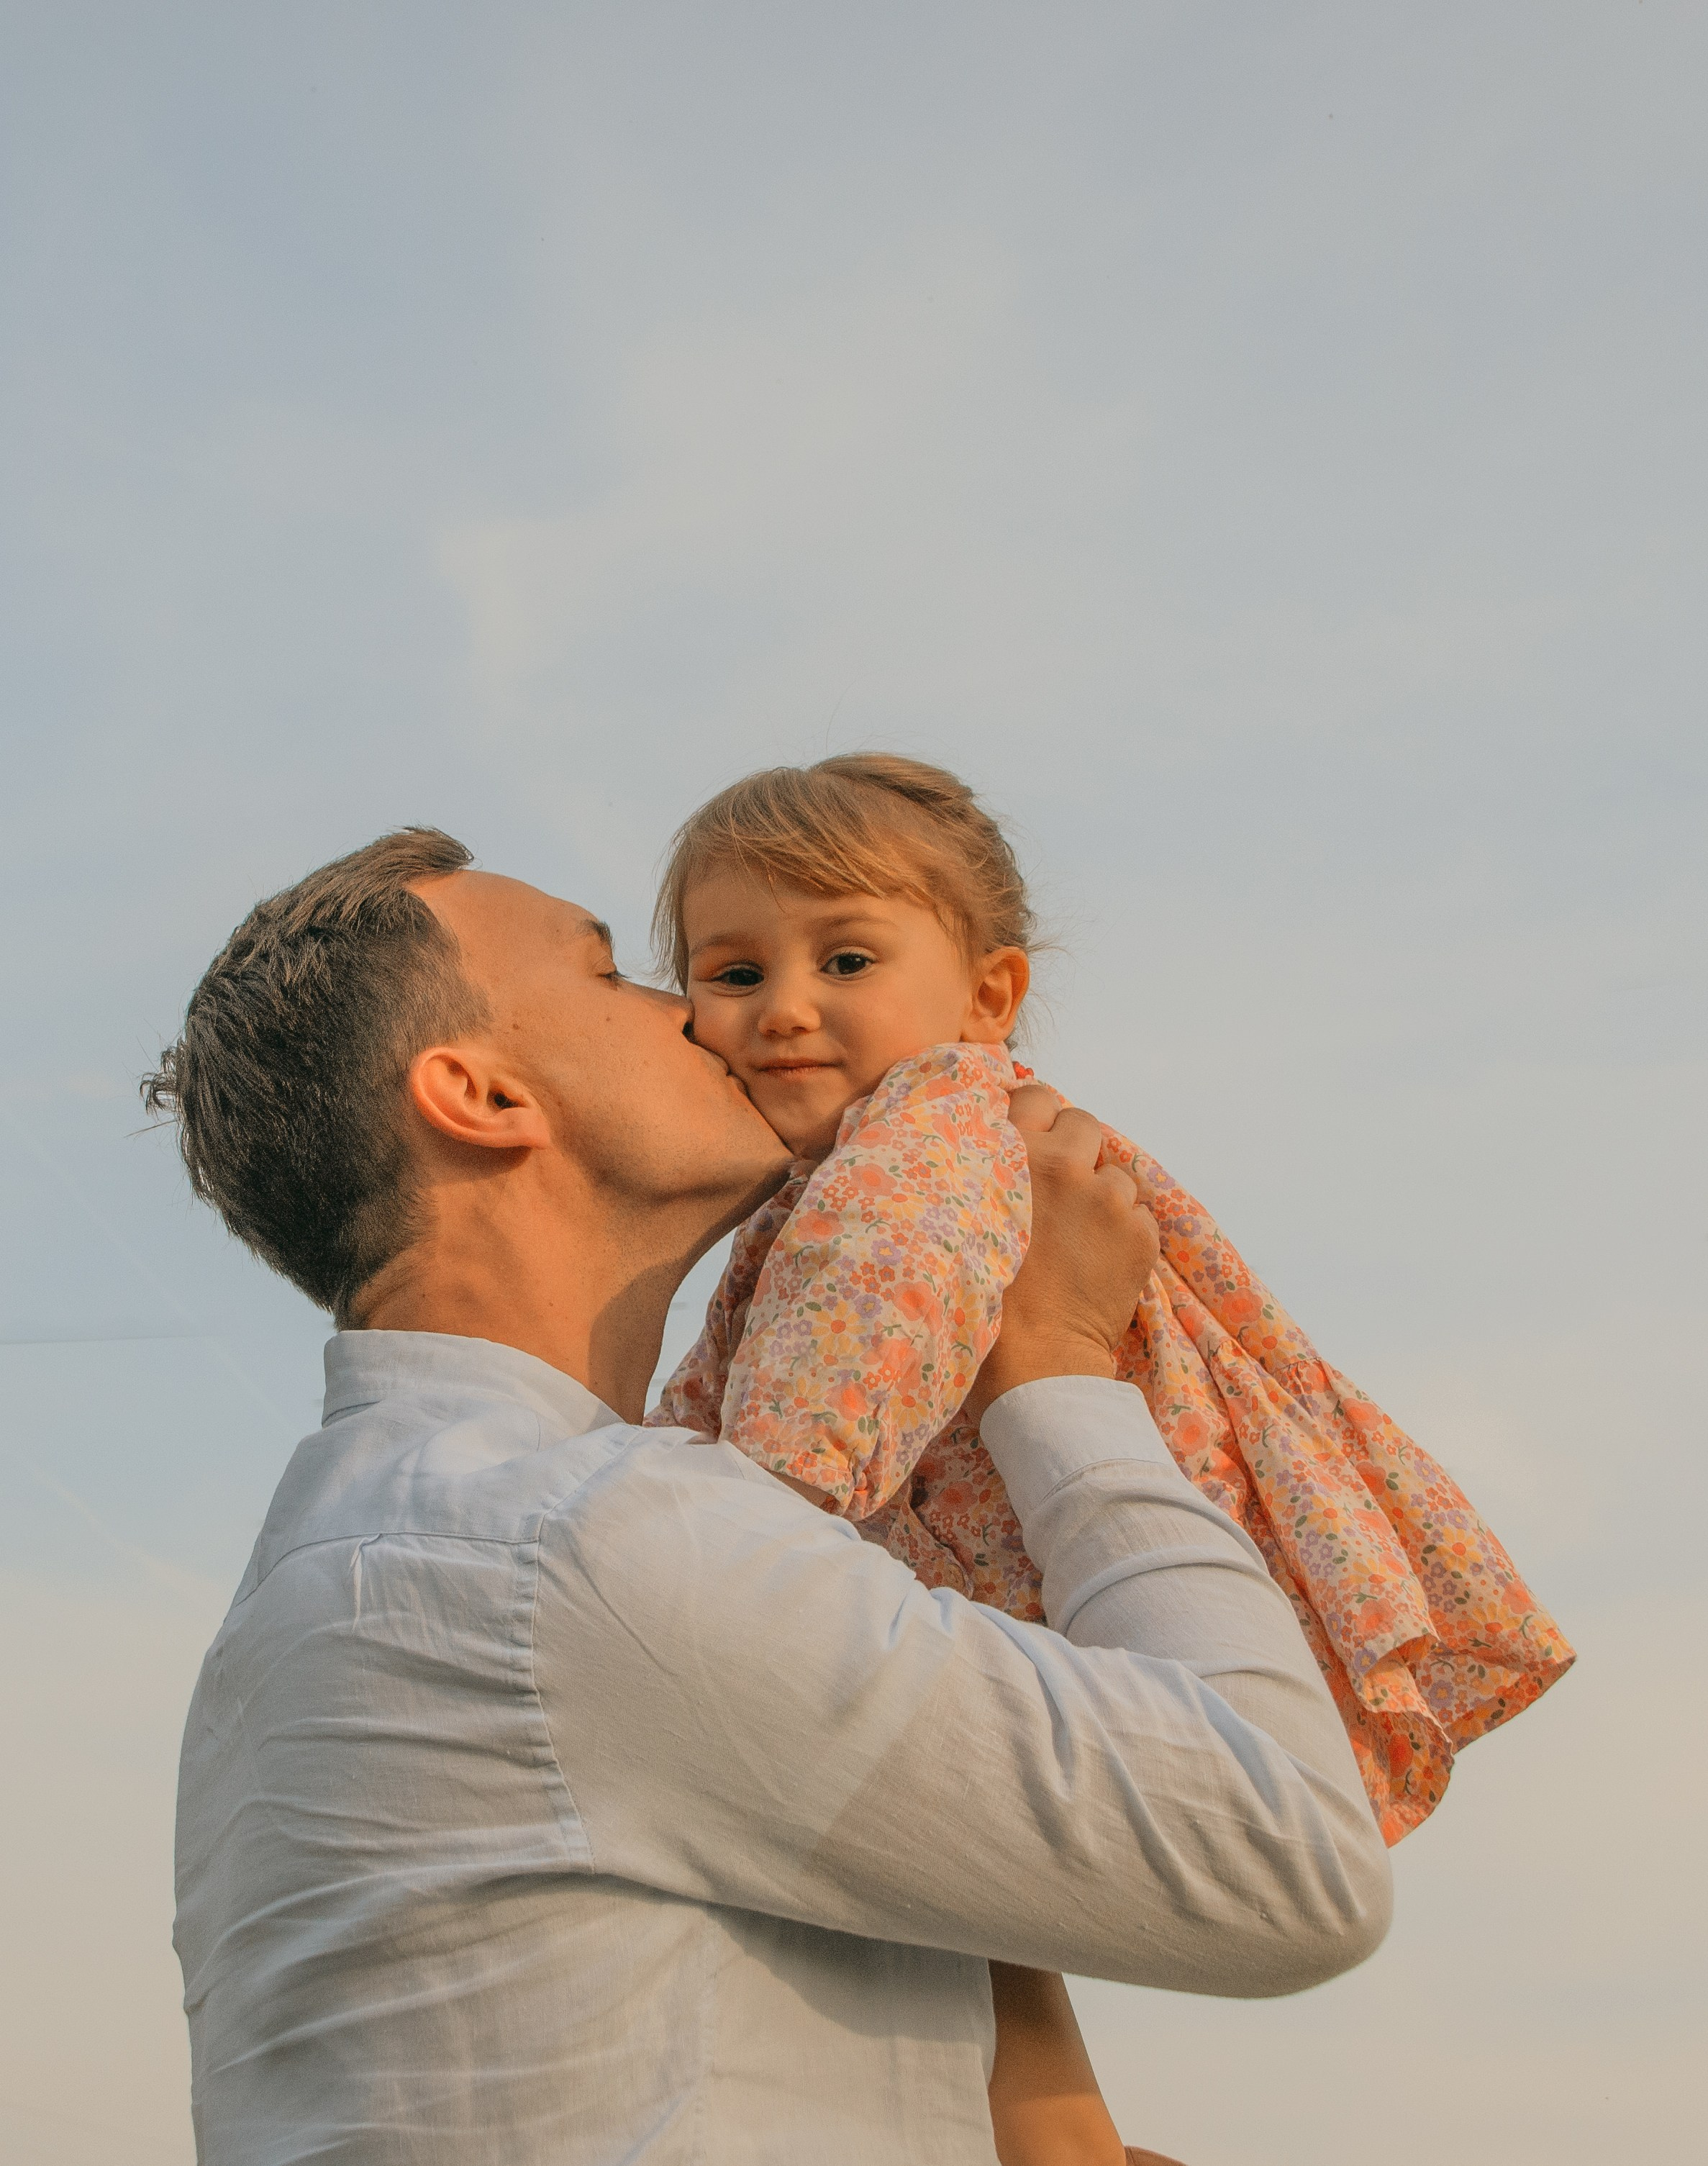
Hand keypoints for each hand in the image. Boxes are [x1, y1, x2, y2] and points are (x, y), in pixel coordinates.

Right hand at [964, 1086, 1159, 1423]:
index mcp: (1012, 1155)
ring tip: (1079, 1238)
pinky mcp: (1141, 1233)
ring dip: (1102, 1196)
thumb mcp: (965, 1219)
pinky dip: (1125, 1232)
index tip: (1033, 1139)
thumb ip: (987, 1172)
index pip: (1036, 1095)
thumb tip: (1004, 1141)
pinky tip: (1099, 1261)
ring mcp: (1107, 1198)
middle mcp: (1063, 1165)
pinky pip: (1140, 1213)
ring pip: (1115, 1172)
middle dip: (1076, 1150)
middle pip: (1084, 1123)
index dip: (1036, 1116)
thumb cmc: (984, 1299)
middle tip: (1059, 1189)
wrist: (1034, 1364)